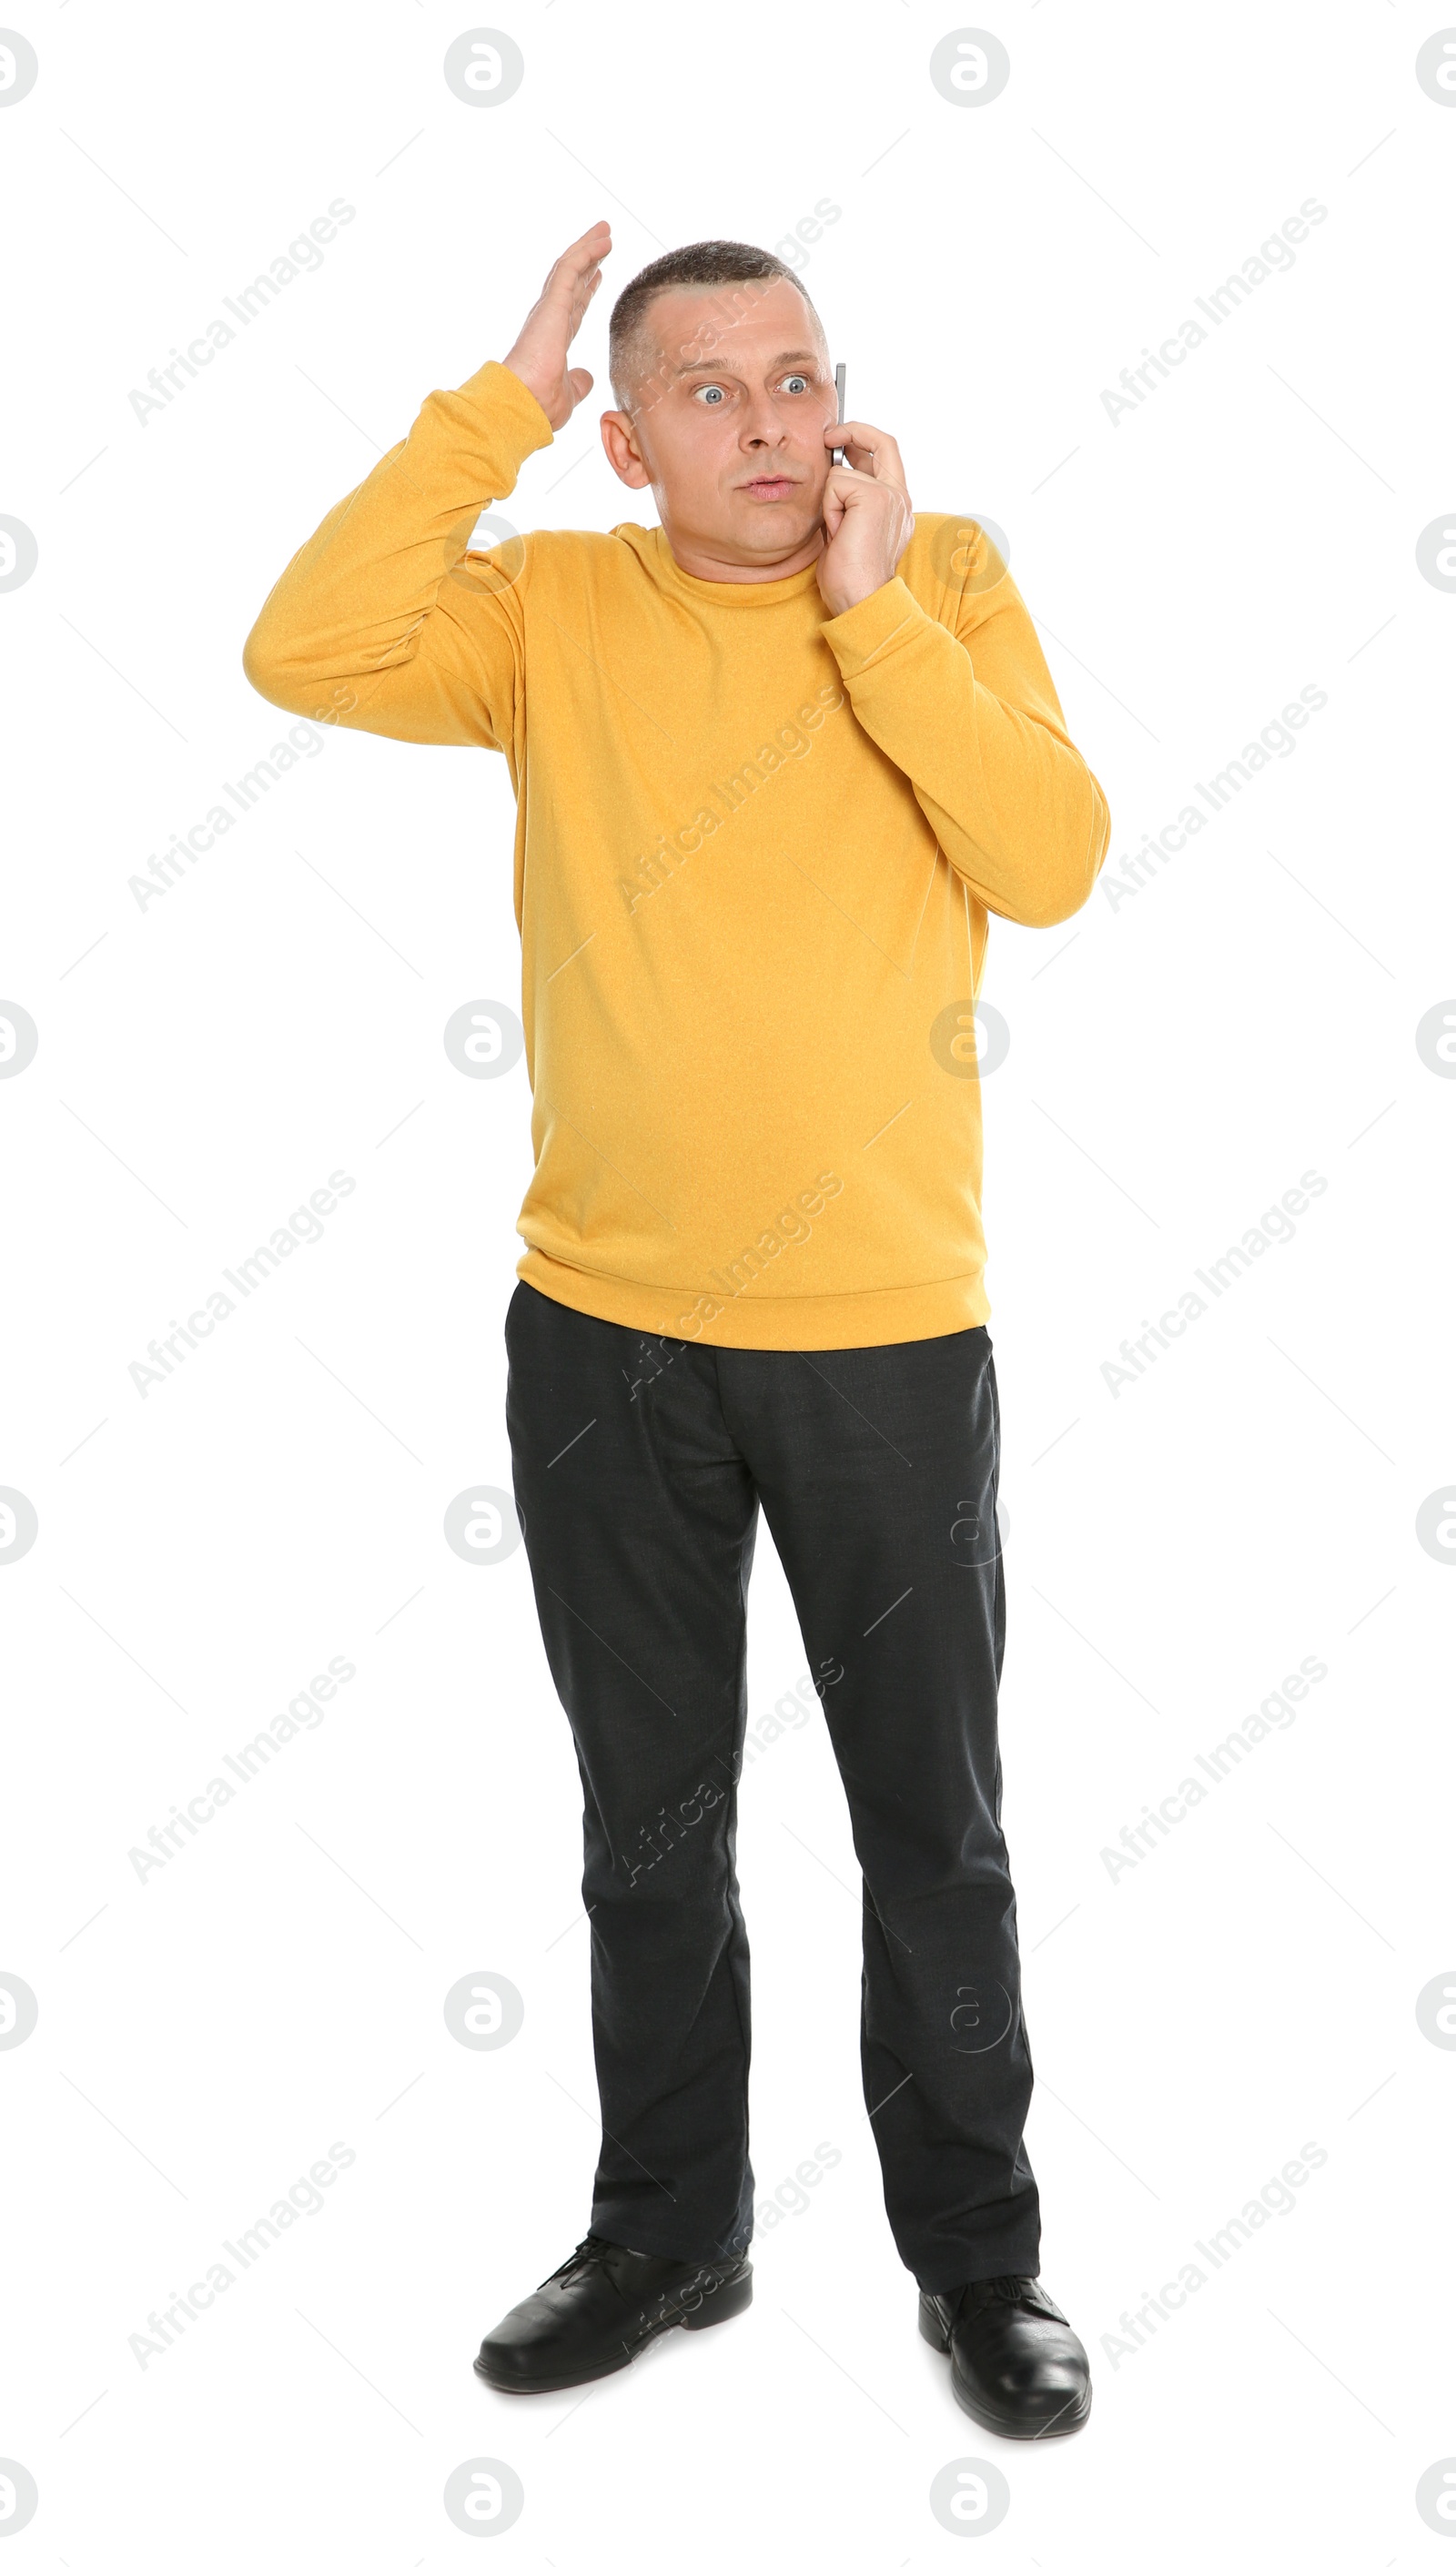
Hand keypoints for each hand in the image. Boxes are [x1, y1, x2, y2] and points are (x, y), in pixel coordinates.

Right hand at [503, 220, 611, 428]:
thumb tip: (587, 379)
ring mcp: (549, 310)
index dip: (586, 290)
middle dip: (588, 261)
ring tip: (604, 231)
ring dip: (588, 248)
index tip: (598, 276)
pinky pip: (570, 269)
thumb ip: (578, 384)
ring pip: (569, 268)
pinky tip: (602, 242)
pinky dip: (586, 253)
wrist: (522, 405)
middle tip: (603, 241)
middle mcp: (550, 320)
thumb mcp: (568, 395)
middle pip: (572, 282)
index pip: (573, 308)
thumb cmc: (538, 407)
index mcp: (554, 340)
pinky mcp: (552, 304)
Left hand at [816, 420, 913, 615]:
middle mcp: (900, 497)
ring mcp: (891, 495)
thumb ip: (849, 502)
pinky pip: (835, 484)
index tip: (837, 440)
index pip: (886, 454)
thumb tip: (834, 474)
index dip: (861, 439)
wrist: (862, 601)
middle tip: (828, 436)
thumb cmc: (851, 578)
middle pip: (883, 441)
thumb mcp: (849, 530)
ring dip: (829, 502)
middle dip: (852, 430)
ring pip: (842, 472)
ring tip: (838, 532)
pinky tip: (838, 533)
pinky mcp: (876, 497)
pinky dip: (828, 509)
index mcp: (896, 505)